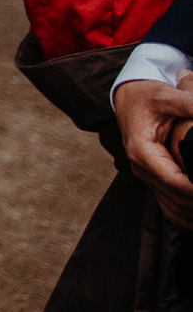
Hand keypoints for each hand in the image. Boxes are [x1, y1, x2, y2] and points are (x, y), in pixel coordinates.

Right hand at [117, 77, 192, 226]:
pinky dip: (188, 215)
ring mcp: (145, 176)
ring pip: (175, 210)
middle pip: (178, 200)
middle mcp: (141, 168)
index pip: (177, 182)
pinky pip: (171, 208)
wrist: (126, 97)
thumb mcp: (167, 96)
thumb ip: (191, 104)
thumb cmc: (145, 96)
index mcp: (141, 151)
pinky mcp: (152, 180)